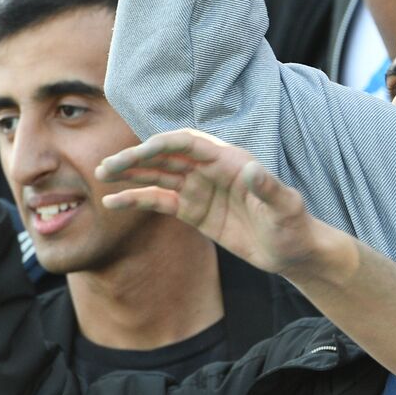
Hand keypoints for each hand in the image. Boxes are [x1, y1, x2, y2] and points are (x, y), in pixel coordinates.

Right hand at [96, 129, 325, 276]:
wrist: (292, 250)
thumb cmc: (293, 225)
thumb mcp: (285, 207)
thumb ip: (268, 188)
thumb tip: (252, 169)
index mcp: (231, 161)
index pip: (190, 144)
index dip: (164, 144)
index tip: (138, 152)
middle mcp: (212, 170)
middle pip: (168, 156)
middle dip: (137, 157)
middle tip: (106, 166)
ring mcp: (201, 190)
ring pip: (159, 174)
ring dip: (131, 173)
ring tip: (101, 175)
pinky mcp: (194, 211)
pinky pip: (160, 201)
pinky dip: (137, 199)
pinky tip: (112, 202)